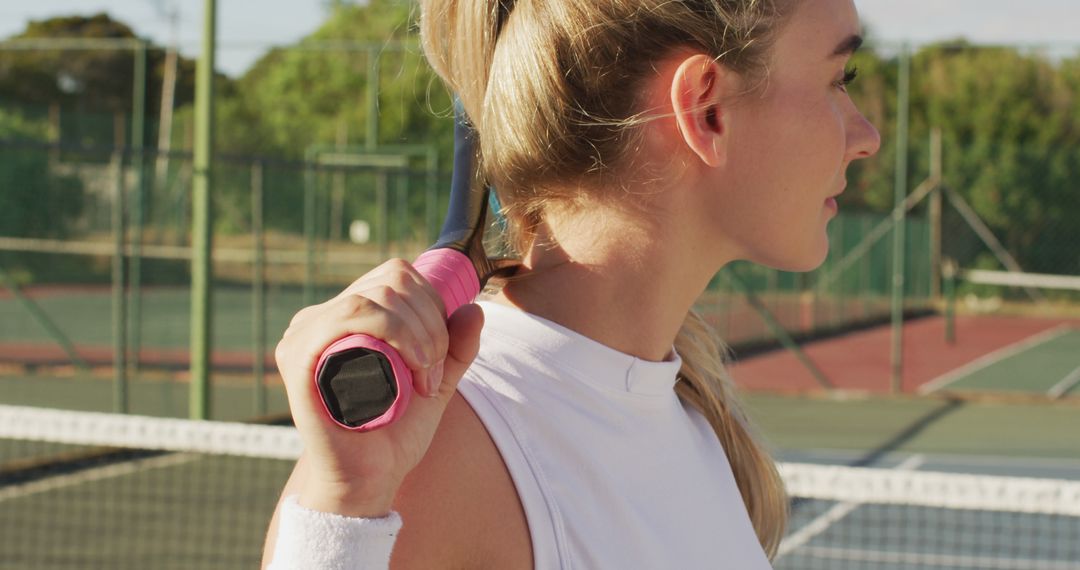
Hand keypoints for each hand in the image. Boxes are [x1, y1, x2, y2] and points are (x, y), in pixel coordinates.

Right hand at [274, 258, 484, 516]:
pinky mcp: (298, 357)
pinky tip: (410, 368)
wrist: (367, 480)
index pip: (396, 275)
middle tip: (434, 372)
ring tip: (424, 376)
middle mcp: (319, 318)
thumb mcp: (435, 383)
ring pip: (375, 297)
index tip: (439, 355)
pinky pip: (349, 315)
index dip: (432, 303)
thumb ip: (455, 349)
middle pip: (391, 281)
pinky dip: (394, 333)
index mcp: (345, 316)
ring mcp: (304, 335)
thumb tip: (474, 307)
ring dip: (417, 333)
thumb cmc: (393, 434)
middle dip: (431, 323)